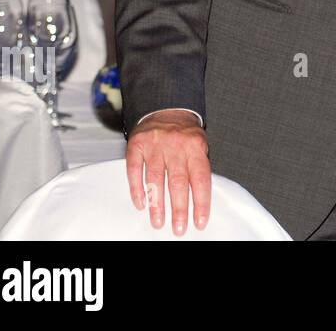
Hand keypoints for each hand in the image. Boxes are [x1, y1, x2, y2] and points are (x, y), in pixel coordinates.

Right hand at [126, 109, 210, 234]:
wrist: (166, 107)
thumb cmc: (185, 134)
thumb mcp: (199, 145)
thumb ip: (198, 168)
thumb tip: (200, 201)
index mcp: (196, 147)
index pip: (201, 178)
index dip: (201, 202)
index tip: (199, 221)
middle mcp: (176, 146)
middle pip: (178, 182)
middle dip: (179, 208)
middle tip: (178, 228)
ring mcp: (155, 145)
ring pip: (156, 179)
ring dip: (157, 204)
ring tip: (158, 222)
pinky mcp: (137, 145)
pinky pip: (135, 170)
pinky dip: (137, 188)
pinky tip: (141, 203)